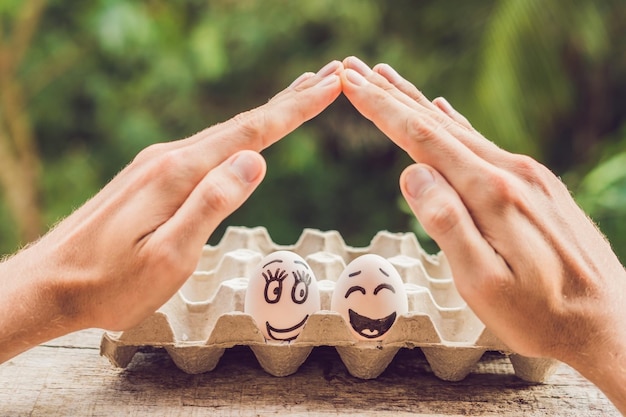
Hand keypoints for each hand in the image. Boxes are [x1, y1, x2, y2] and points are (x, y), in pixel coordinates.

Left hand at [0, 60, 342, 361]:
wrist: (51, 284)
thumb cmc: (112, 283)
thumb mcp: (169, 255)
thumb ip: (212, 204)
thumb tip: (256, 159)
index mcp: (178, 173)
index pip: (251, 133)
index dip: (295, 109)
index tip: (330, 85)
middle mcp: (168, 158)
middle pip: (240, 124)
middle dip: (288, 101)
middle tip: (327, 77)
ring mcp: (156, 165)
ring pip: (223, 134)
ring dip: (264, 115)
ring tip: (296, 98)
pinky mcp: (149, 177)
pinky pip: (205, 148)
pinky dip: (236, 136)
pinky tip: (242, 139)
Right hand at [340, 56, 625, 410]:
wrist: (610, 322)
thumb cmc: (541, 315)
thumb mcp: (484, 284)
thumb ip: (448, 224)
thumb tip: (411, 171)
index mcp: (493, 195)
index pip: (423, 140)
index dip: (383, 110)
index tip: (353, 84)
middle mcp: (512, 173)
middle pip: (438, 126)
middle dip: (392, 97)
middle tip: (357, 71)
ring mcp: (527, 177)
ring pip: (460, 131)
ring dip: (418, 105)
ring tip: (389, 82)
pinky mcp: (536, 185)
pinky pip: (483, 144)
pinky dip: (455, 124)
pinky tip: (444, 110)